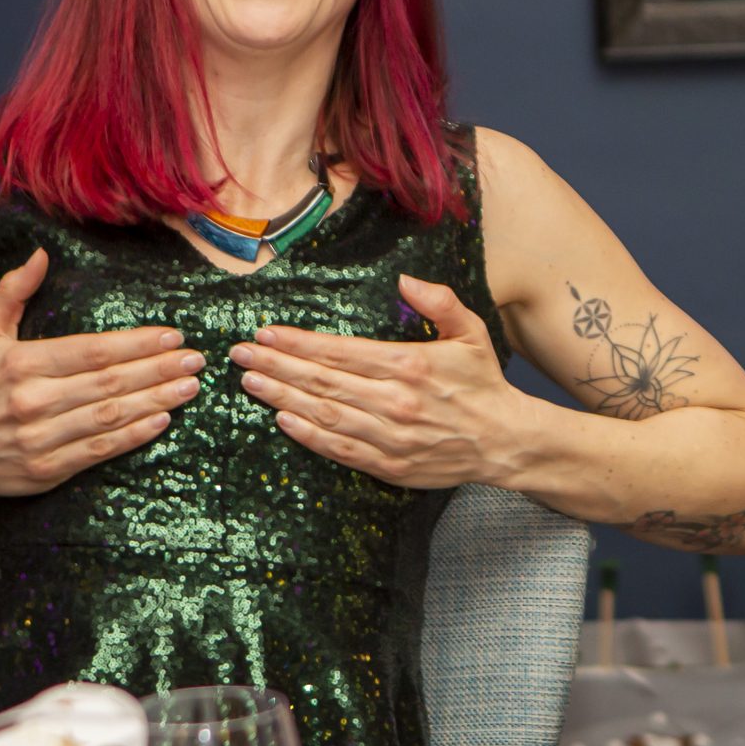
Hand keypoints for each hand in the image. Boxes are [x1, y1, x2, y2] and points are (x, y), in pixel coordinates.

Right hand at [0, 248, 197, 496]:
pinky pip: (99, 450)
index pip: (91, 351)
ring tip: (189, 386)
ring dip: (155, 401)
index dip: (135, 344)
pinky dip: (134, 437)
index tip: (171, 336)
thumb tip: (41, 254)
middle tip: (195, 359)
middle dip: (157, 369)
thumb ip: (14, 292)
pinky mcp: (47, 469)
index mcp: (22, 363)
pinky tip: (162, 420)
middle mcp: (32, 400)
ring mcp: (40, 438)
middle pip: (108, 383)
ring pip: (109, 417)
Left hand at [233, 275, 523, 489]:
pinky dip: (308, 435)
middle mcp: (395, 401)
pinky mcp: (390, 465)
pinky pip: (340, 450)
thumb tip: (405, 280)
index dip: (298, 342)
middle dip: (276, 364)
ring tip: (250, 381)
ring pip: (324, 414)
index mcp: (410, 365)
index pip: (340, 352)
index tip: (266, 332)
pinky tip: (282, 419)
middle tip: (240, 353)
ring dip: (282, 397)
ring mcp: (390, 436)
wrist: (504, 441)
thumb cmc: (483, 383)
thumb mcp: (472, 332)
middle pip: (322, 381)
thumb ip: (440, 302)